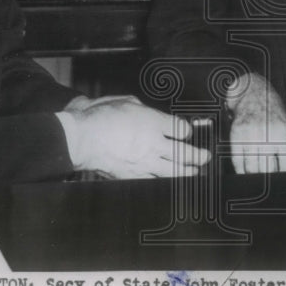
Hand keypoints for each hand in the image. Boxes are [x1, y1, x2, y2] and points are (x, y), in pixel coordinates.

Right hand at [66, 95, 209, 178]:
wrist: (81, 139)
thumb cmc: (99, 117)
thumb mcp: (124, 101)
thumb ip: (141, 108)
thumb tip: (146, 112)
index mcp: (153, 122)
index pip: (180, 129)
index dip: (186, 131)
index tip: (186, 132)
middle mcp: (153, 143)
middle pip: (184, 153)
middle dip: (198, 156)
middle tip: (205, 157)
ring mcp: (144, 162)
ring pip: (174, 171)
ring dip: (187, 173)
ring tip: (195, 173)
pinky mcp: (132, 176)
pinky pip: (154, 182)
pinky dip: (165, 184)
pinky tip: (170, 184)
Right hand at [225, 73, 285, 173]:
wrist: (252, 91)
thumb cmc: (271, 109)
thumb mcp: (285, 124)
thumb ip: (285, 146)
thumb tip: (284, 170)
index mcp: (282, 133)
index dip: (285, 176)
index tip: (284, 182)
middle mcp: (266, 134)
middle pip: (268, 168)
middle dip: (270, 178)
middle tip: (270, 184)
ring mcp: (249, 135)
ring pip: (252, 167)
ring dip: (255, 176)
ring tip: (258, 180)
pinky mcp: (236, 135)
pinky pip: (237, 160)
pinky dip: (241, 170)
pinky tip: (245, 172)